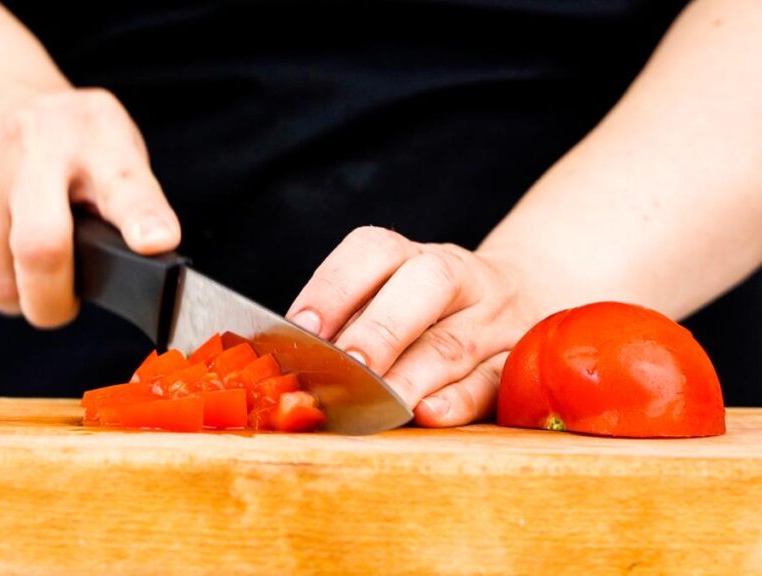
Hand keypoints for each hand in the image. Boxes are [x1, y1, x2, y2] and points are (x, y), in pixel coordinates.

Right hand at [0, 84, 179, 326]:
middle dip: (52, 301)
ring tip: (25, 266)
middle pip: (40, 248)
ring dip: (15, 294)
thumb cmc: (63, 144)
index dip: (142, 218)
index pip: (125, 182)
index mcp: (96, 136)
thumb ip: (133, 204)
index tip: (156, 242)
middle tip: (60, 303)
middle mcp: (32, 144)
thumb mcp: (113, 151)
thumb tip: (148, 257)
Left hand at [286, 227, 541, 426]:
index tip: (300, 327)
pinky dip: (458, 399)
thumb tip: (288, 361)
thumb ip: (347, 323)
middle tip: (345, 364)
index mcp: (413, 257)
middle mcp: (459, 279)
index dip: (334, 286)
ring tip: (377, 402)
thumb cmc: (429, 311)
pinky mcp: (516, 365)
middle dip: (380, 328)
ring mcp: (495, 321)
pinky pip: (492, 381)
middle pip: (428, 285)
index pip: (375, 251)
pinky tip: (427, 413)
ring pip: (456, 340)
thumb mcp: (393, 296)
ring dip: (410, 374)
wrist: (530, 296)